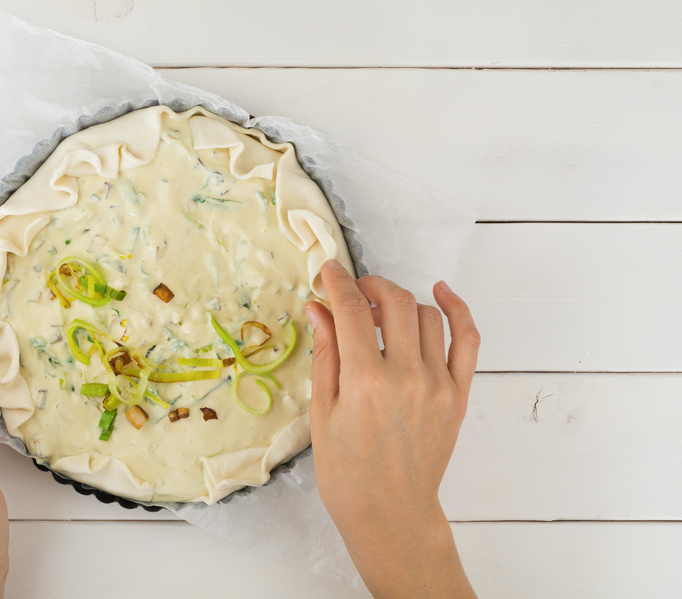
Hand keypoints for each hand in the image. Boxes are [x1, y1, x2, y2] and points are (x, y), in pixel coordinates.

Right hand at [307, 261, 479, 598]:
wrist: (390, 514)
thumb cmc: (347, 472)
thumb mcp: (322, 412)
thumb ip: (325, 354)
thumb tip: (319, 309)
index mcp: (365, 381)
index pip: (353, 310)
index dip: (338, 282)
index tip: (328, 272)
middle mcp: (406, 375)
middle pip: (394, 302)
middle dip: (369, 286)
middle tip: (352, 292)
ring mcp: (438, 383)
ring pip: (426, 315)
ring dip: (401, 301)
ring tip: (381, 311)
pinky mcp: (459, 394)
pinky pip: (467, 339)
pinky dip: (456, 309)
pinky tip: (440, 293)